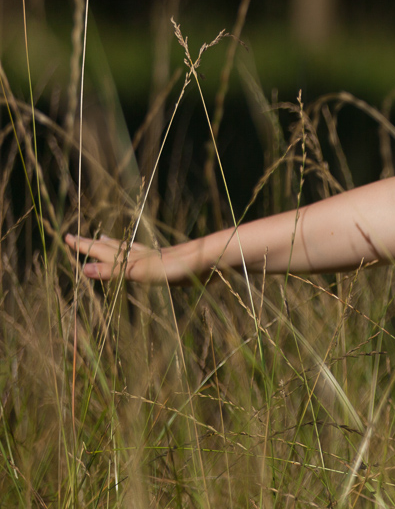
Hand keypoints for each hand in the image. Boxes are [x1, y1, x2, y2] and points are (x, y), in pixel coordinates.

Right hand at [65, 233, 194, 283]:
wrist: (213, 259)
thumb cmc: (179, 267)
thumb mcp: (142, 272)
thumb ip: (115, 271)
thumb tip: (84, 269)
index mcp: (134, 258)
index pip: (103, 251)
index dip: (85, 247)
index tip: (67, 237)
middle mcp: (143, 255)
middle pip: (113, 248)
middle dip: (93, 244)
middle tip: (76, 236)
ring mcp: (158, 257)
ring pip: (130, 249)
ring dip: (114, 246)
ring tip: (104, 238)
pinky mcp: (172, 262)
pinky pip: (147, 256)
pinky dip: (137, 253)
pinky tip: (144, 254)